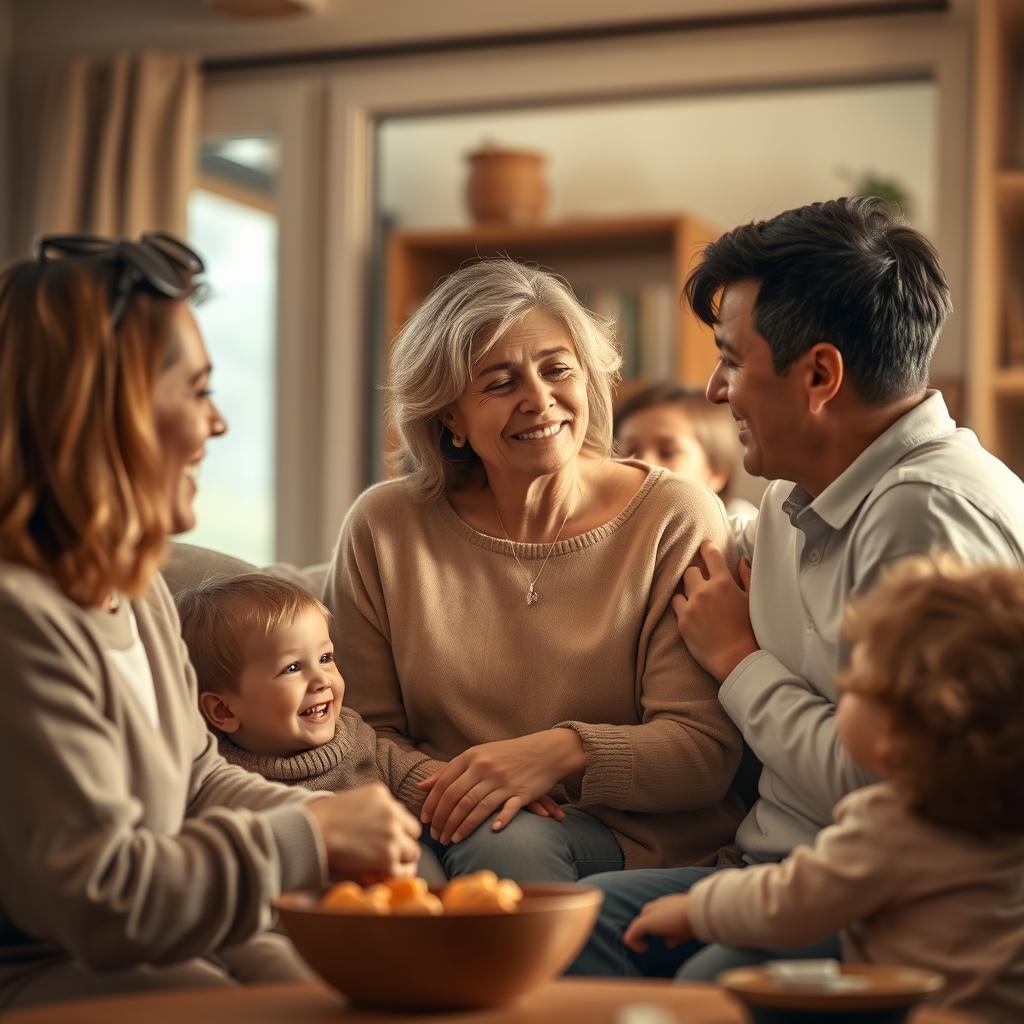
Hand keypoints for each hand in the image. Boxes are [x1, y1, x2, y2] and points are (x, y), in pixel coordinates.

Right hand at [305, 783, 420, 883]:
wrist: (311, 831)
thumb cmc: (317, 819)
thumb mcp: (347, 802)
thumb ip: (365, 811)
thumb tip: (370, 831)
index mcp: (380, 793)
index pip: (398, 813)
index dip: (393, 828)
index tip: (385, 839)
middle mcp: (392, 810)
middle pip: (411, 830)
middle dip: (402, 843)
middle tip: (392, 856)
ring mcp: (393, 833)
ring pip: (412, 850)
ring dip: (402, 860)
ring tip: (390, 870)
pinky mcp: (389, 855)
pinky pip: (403, 870)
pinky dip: (397, 877)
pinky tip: (386, 879)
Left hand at [417, 729, 583, 843]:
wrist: (546, 751)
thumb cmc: (507, 755)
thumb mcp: (478, 755)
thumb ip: (450, 771)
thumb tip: (422, 787)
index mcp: (472, 756)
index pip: (445, 783)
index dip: (432, 804)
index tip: (425, 821)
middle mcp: (485, 767)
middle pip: (457, 798)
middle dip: (444, 820)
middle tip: (437, 836)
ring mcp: (503, 780)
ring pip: (475, 806)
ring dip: (461, 827)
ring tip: (452, 841)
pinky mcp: (521, 792)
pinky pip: (506, 809)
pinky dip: (497, 821)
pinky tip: (488, 832)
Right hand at [622, 893, 693, 952]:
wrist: (698, 914)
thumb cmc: (672, 917)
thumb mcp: (648, 922)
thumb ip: (636, 930)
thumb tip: (629, 940)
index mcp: (650, 909)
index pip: (636, 924)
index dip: (634, 938)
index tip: (642, 949)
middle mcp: (660, 908)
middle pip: (649, 923)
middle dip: (645, 934)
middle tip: (646, 946)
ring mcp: (674, 914)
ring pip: (663, 927)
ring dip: (660, 935)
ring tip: (664, 942)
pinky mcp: (686, 920)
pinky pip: (676, 931)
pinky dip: (673, 937)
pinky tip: (675, 941)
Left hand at [672, 541, 757, 682]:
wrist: (736, 659)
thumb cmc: (748, 629)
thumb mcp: (752, 600)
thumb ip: (746, 577)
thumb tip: (741, 559)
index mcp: (724, 583)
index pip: (710, 554)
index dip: (706, 548)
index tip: (704, 547)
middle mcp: (704, 591)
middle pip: (690, 571)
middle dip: (696, 575)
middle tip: (702, 584)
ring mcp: (691, 606)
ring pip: (680, 587)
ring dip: (687, 591)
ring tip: (696, 601)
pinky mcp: (681, 621)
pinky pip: (675, 605)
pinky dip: (681, 606)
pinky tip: (691, 613)